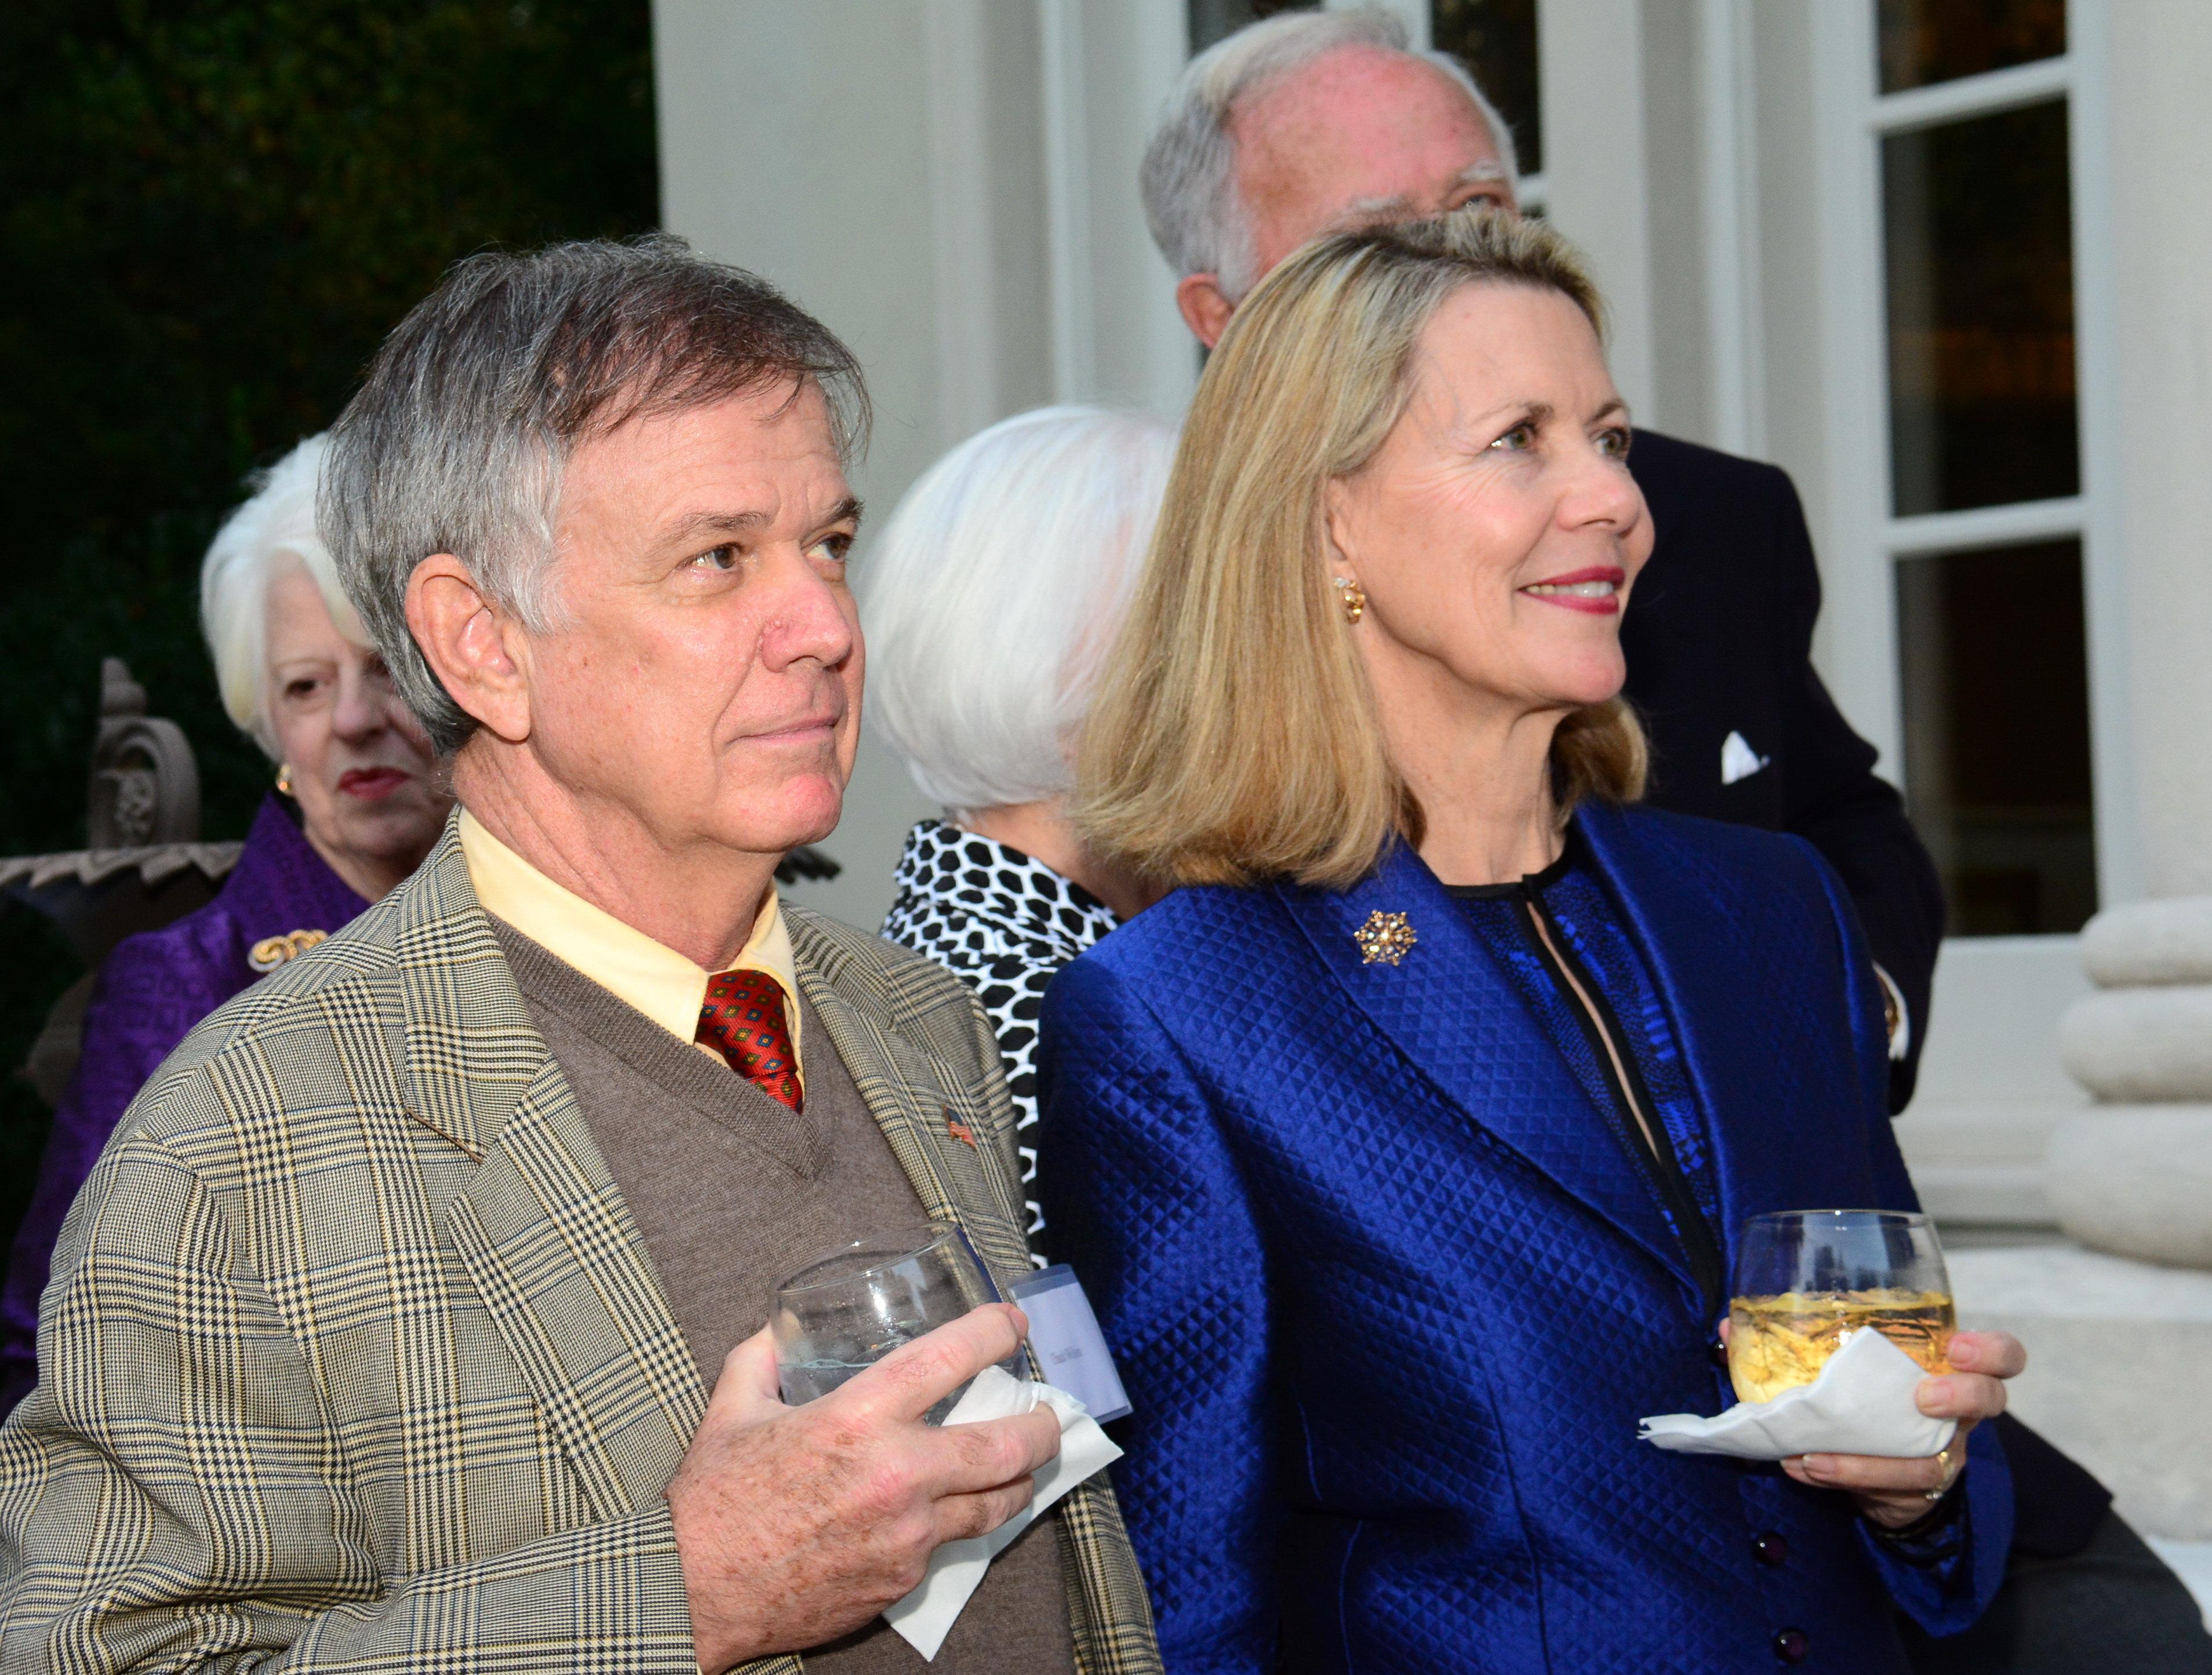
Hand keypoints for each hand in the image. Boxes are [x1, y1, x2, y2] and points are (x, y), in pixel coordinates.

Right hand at [667, 1302, 1061, 1671]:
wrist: (692, 1593)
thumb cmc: (712, 1500)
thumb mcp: (733, 1407)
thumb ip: (762, 1357)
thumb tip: (778, 1328)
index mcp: (857, 1417)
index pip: (951, 1358)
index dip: (994, 1333)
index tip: (1012, 1324)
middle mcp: (895, 1475)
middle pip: (1007, 1445)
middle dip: (1043, 1425)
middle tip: (1049, 1414)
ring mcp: (906, 1535)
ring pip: (996, 1504)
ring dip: (1018, 1481)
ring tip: (1021, 1465)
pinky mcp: (901, 1581)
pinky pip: (947, 1545)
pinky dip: (953, 1524)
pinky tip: (947, 1511)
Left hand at [1779, 1330, 2026, 1528]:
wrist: (1884, 1469)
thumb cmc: (1875, 1399)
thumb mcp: (1867, 1370)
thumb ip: (1835, 1349)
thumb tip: (1757, 1325)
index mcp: (1953, 1373)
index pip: (2001, 1356)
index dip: (1990, 1350)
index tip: (1955, 1347)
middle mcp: (1960, 1415)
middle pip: (1988, 1399)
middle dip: (1961, 1395)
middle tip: (1923, 1399)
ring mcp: (1944, 1455)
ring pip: (1929, 1463)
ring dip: (1866, 1463)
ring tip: (1815, 1458)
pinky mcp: (1919, 1492)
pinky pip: (1888, 1491)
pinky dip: (1841, 1476)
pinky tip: (1803, 1466)